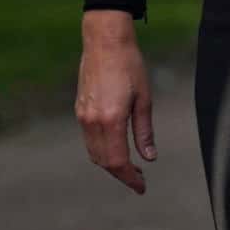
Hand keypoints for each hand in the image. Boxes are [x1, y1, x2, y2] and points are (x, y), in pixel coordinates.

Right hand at [75, 9, 154, 194]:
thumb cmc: (130, 67)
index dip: (130, 178)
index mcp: (111, 119)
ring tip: (131, 167)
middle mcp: (92, 121)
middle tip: (140, 180)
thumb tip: (149, 158)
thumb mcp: (144, 99)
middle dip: (121, 174)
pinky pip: (89, 140)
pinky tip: (117, 149)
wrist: (104, 42)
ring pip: (94, 153)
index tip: (142, 188)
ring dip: (111, 164)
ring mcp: (82, 116)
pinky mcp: (80, 110)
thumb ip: (144, 131)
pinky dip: (102, 151)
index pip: (118, 161)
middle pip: (103, 161)